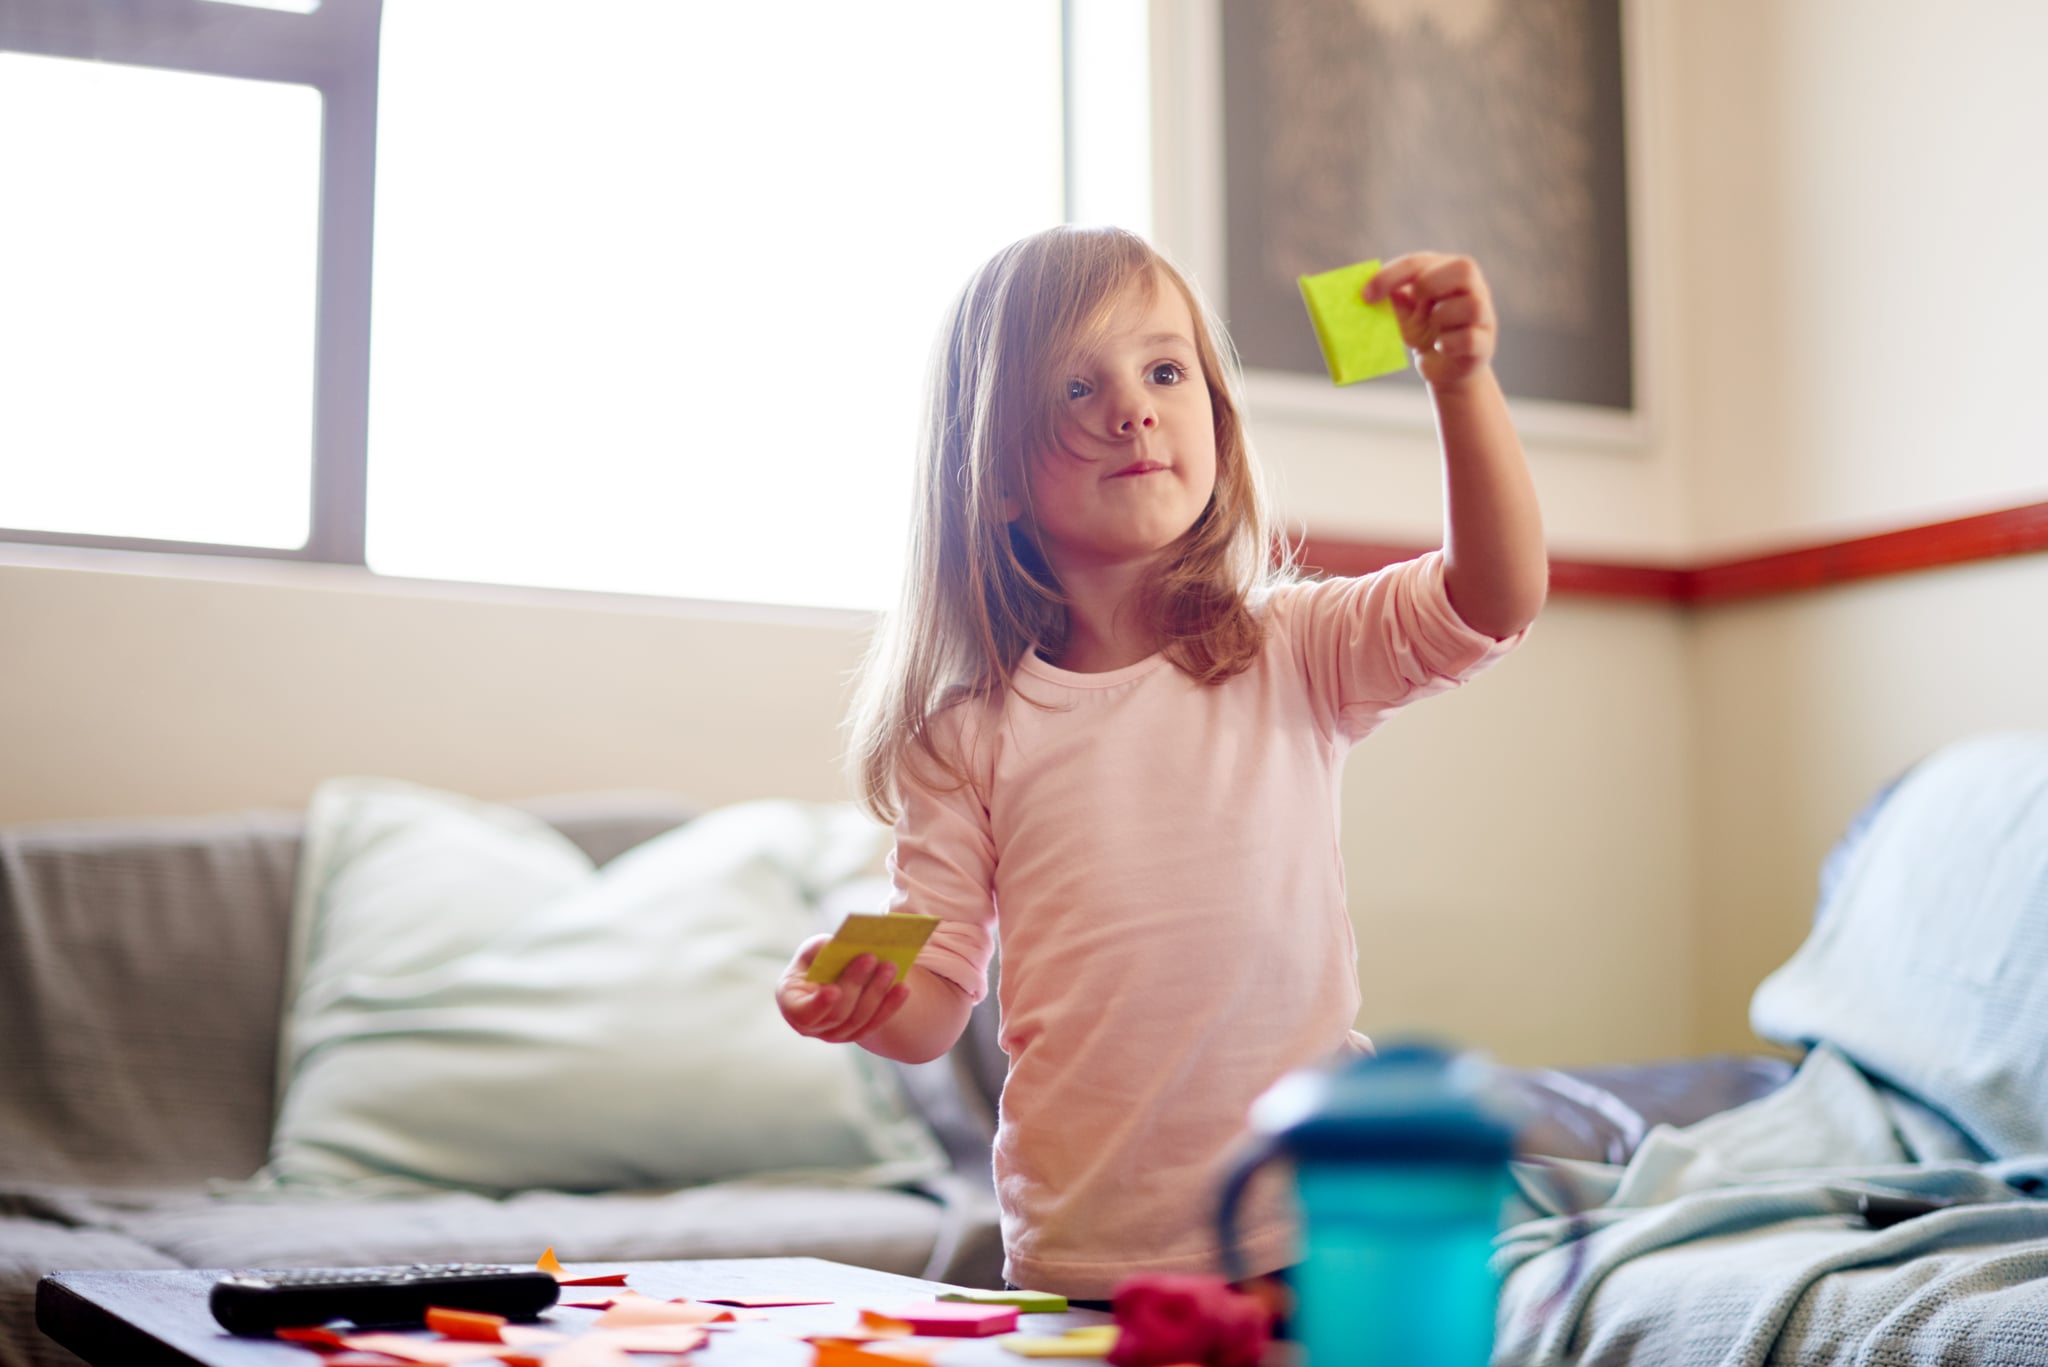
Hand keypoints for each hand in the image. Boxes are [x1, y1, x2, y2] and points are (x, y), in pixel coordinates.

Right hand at [776, 935, 911, 1043]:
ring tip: (890, 967)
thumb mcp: (813, 950)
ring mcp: (834, 1034)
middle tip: (871, 958)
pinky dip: (890, 1005)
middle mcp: (811, 1026)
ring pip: (859, 1019)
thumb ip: (822, 949)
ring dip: (877, 992)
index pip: (803, 1012)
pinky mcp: (857, 1034)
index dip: (818, 1004)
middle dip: (855, 984)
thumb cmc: (817, 961)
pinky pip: (875, 1023)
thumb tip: (843, 945)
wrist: (830, 978)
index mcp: (791, 1003)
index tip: (833, 990)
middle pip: (838, 1012)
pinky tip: (902, 987)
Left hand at [1362, 253, 1497, 391]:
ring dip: (1443, 316)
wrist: (1445, 369)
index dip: (1391, 276)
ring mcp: (1483, 316)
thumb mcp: (1405, 313)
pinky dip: (1450, 343)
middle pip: (1464, 268)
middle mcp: (1472, 289)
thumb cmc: (1425, 332)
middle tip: (1413, 300)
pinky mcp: (1484, 345)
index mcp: (1447, 273)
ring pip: (1472, 305)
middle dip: (1431, 282)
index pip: (1420, 262)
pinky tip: (1440, 346)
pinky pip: (1471, 339)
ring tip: (1433, 330)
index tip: (1366, 295)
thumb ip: (1392, 298)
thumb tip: (1367, 287)